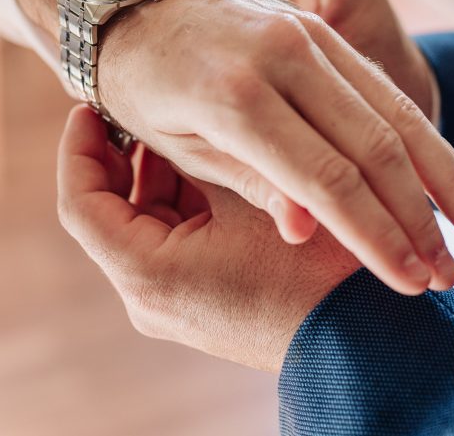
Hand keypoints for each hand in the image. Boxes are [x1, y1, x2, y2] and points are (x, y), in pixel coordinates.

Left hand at [15, 0, 453, 294]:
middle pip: (374, 147)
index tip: (410, 283)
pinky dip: (421, 132)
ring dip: (441, 176)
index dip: (374, 237)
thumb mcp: (175, 143)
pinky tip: (450, 171)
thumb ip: (250, 184)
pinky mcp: (318, 28)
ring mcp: (306, 34)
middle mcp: (281, 56)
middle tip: (451, 275)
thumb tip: (308, 233)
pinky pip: (381, 83)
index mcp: (235, 95)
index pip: (326, 179)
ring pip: (393, 110)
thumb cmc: (137, 83)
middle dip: (419, 218)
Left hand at [57, 105, 359, 370]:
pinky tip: (216, 155)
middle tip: (134, 108)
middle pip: (117, 211)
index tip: (86, 110)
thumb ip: (214, 159)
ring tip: (180, 122)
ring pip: (154, 220)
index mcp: (150, 272)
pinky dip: (193, 197)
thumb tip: (179, 111)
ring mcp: (183, 301)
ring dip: (165, 173)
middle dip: (128, 158)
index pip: (82, 206)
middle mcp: (156, 295)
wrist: (374, 344)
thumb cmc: (314, 271)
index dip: (79, 153)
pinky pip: (184, 235)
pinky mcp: (211, 299)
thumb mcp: (257, 200)